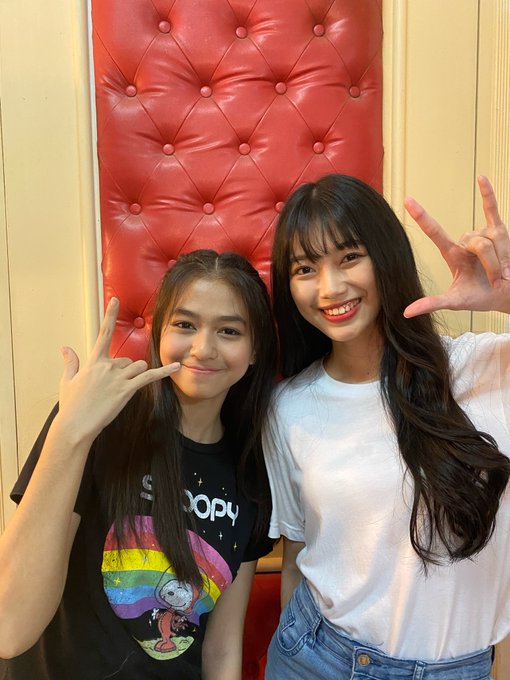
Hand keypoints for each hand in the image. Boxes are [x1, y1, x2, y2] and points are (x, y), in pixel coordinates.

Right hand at [55, 297, 179, 443]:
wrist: (75, 425)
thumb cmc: (71, 405)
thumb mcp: (67, 381)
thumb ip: (70, 362)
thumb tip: (65, 348)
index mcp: (93, 362)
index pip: (103, 333)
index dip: (110, 315)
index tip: (116, 300)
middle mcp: (107, 366)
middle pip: (127, 359)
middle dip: (126, 370)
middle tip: (113, 388)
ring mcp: (118, 377)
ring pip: (138, 366)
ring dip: (136, 374)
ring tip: (123, 389)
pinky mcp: (127, 390)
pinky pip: (149, 377)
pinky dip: (164, 371)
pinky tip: (177, 366)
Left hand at [403, 176, 509, 317]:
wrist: (507, 295)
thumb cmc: (480, 298)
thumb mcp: (456, 302)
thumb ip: (432, 304)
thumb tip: (406, 312)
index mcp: (453, 254)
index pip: (435, 232)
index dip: (422, 216)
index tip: (408, 200)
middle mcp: (466, 241)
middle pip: (478, 243)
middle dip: (491, 264)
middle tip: (496, 279)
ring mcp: (483, 234)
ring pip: (492, 238)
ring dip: (502, 258)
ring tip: (504, 272)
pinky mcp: (499, 230)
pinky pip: (492, 209)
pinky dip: (488, 194)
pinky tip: (482, 177)